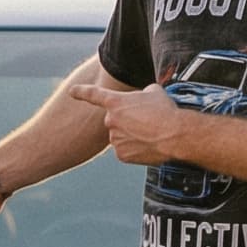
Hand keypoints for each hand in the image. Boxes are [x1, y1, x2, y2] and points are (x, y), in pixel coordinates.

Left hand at [67, 83, 184, 165]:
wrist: (174, 135)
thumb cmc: (165, 111)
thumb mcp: (154, 92)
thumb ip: (141, 94)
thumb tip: (143, 98)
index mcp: (115, 102)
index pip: (93, 95)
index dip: (81, 92)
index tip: (72, 91)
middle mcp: (110, 121)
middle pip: (115, 120)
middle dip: (127, 120)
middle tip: (146, 121)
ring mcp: (115, 139)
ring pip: (120, 136)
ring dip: (132, 134)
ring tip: (150, 133)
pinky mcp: (121, 155)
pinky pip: (126, 150)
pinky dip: (135, 148)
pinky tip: (148, 145)